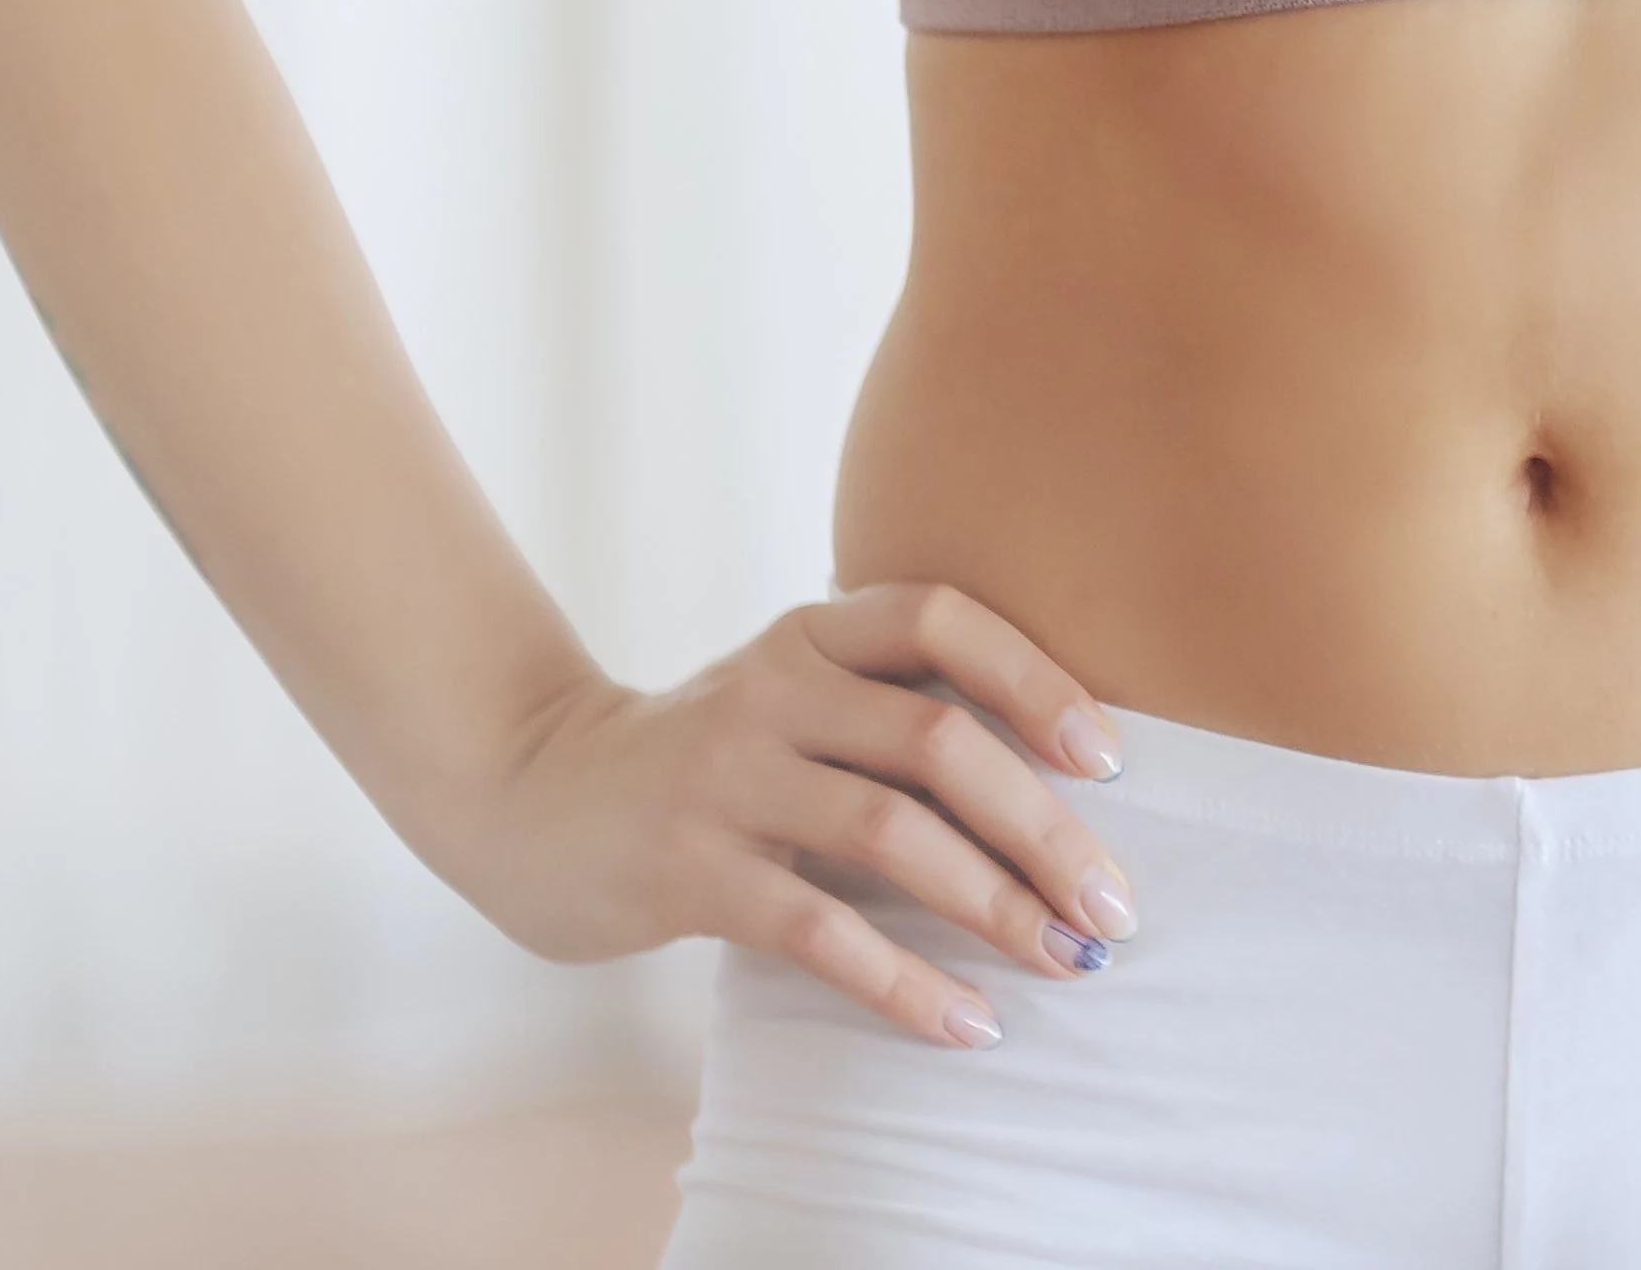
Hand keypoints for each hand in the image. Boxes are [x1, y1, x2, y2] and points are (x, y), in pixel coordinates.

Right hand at [437, 583, 1144, 1051]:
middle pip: (938, 741)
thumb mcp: (788, 691)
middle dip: (1044, 827)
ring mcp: (725, 777)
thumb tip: (1059, 777)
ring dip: (995, 904)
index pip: (943, 620)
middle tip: (1112, 902)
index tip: (1109, 757)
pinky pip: (820, 932)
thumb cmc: (703, 752)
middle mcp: (772, 687)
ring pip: (891, 835)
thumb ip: (887, 705)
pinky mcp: (688, 870)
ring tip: (1064, 958)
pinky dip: (905, 982)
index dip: (1035, 680)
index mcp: (811, 632)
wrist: (528, 795)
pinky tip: (966, 1021)